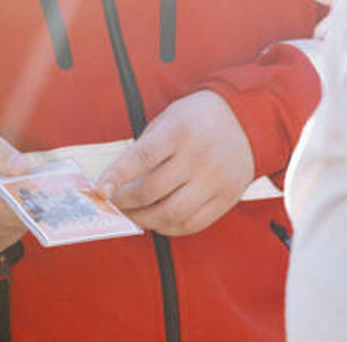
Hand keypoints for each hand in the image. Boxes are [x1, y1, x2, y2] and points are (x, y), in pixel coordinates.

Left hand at [96, 90, 253, 235]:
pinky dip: (170, 228)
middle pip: (152, 191)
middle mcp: (198, 156)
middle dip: (125, 203)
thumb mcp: (169, 119)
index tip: (100, 191)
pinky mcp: (227, 198)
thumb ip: (146, 149)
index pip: (142, 157)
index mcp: (179, 130)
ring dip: (144, 220)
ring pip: (171, 213)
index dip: (117, 176)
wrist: (247, 119)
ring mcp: (215, 180)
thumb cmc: (197, 119)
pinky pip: (193, 224)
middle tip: (113, 204)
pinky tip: (158, 221)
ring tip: (132, 216)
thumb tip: (118, 184)